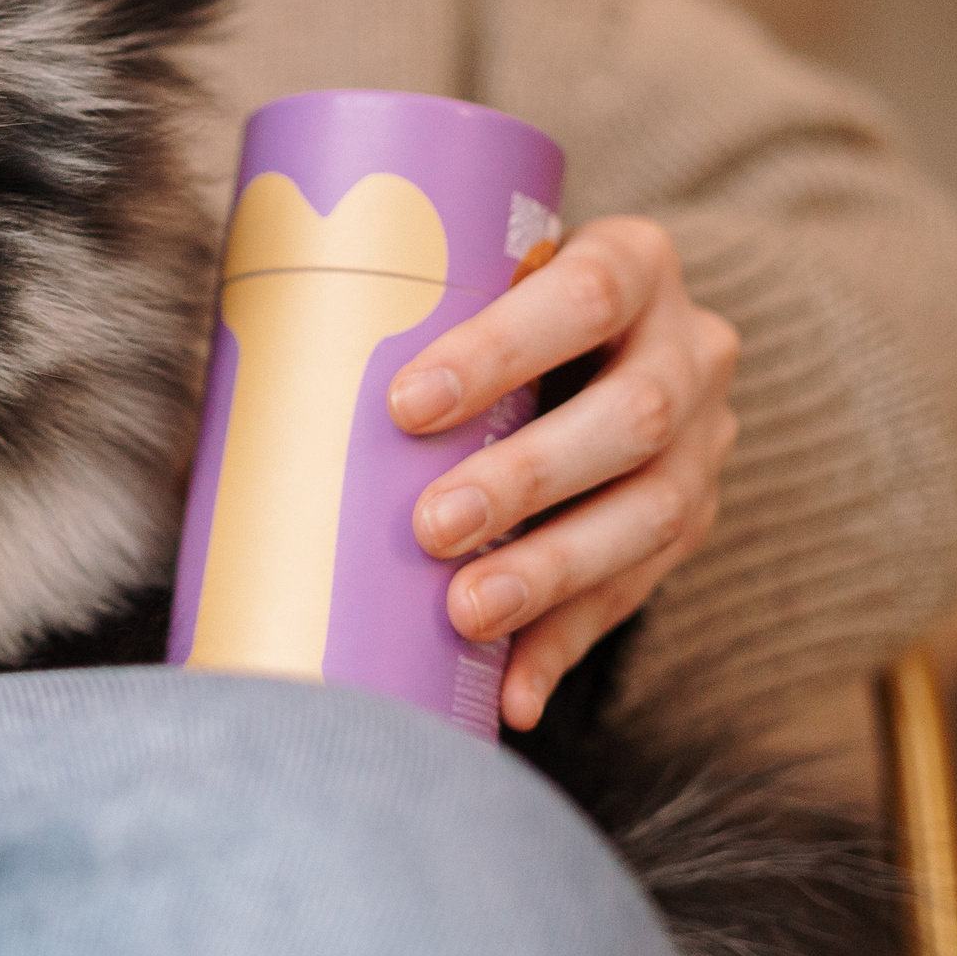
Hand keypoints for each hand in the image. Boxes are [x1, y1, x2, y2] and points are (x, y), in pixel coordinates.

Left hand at [388, 216, 739, 730]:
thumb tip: (252, 375)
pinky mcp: (694, 522)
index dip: (502, 351)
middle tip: (429, 527)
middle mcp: (689, 349)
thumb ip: (406, 311)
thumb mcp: (471, 279)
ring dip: (550, 572)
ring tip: (466, 613)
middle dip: (526, 478)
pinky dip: (564, 644)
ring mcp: (704, 442)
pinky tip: (510, 693)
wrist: (605, 336)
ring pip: (651, 513)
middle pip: (630, 416)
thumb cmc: (491, 303)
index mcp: (635, 262)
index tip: (405, 403)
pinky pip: (636, 593)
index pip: (585, 295)